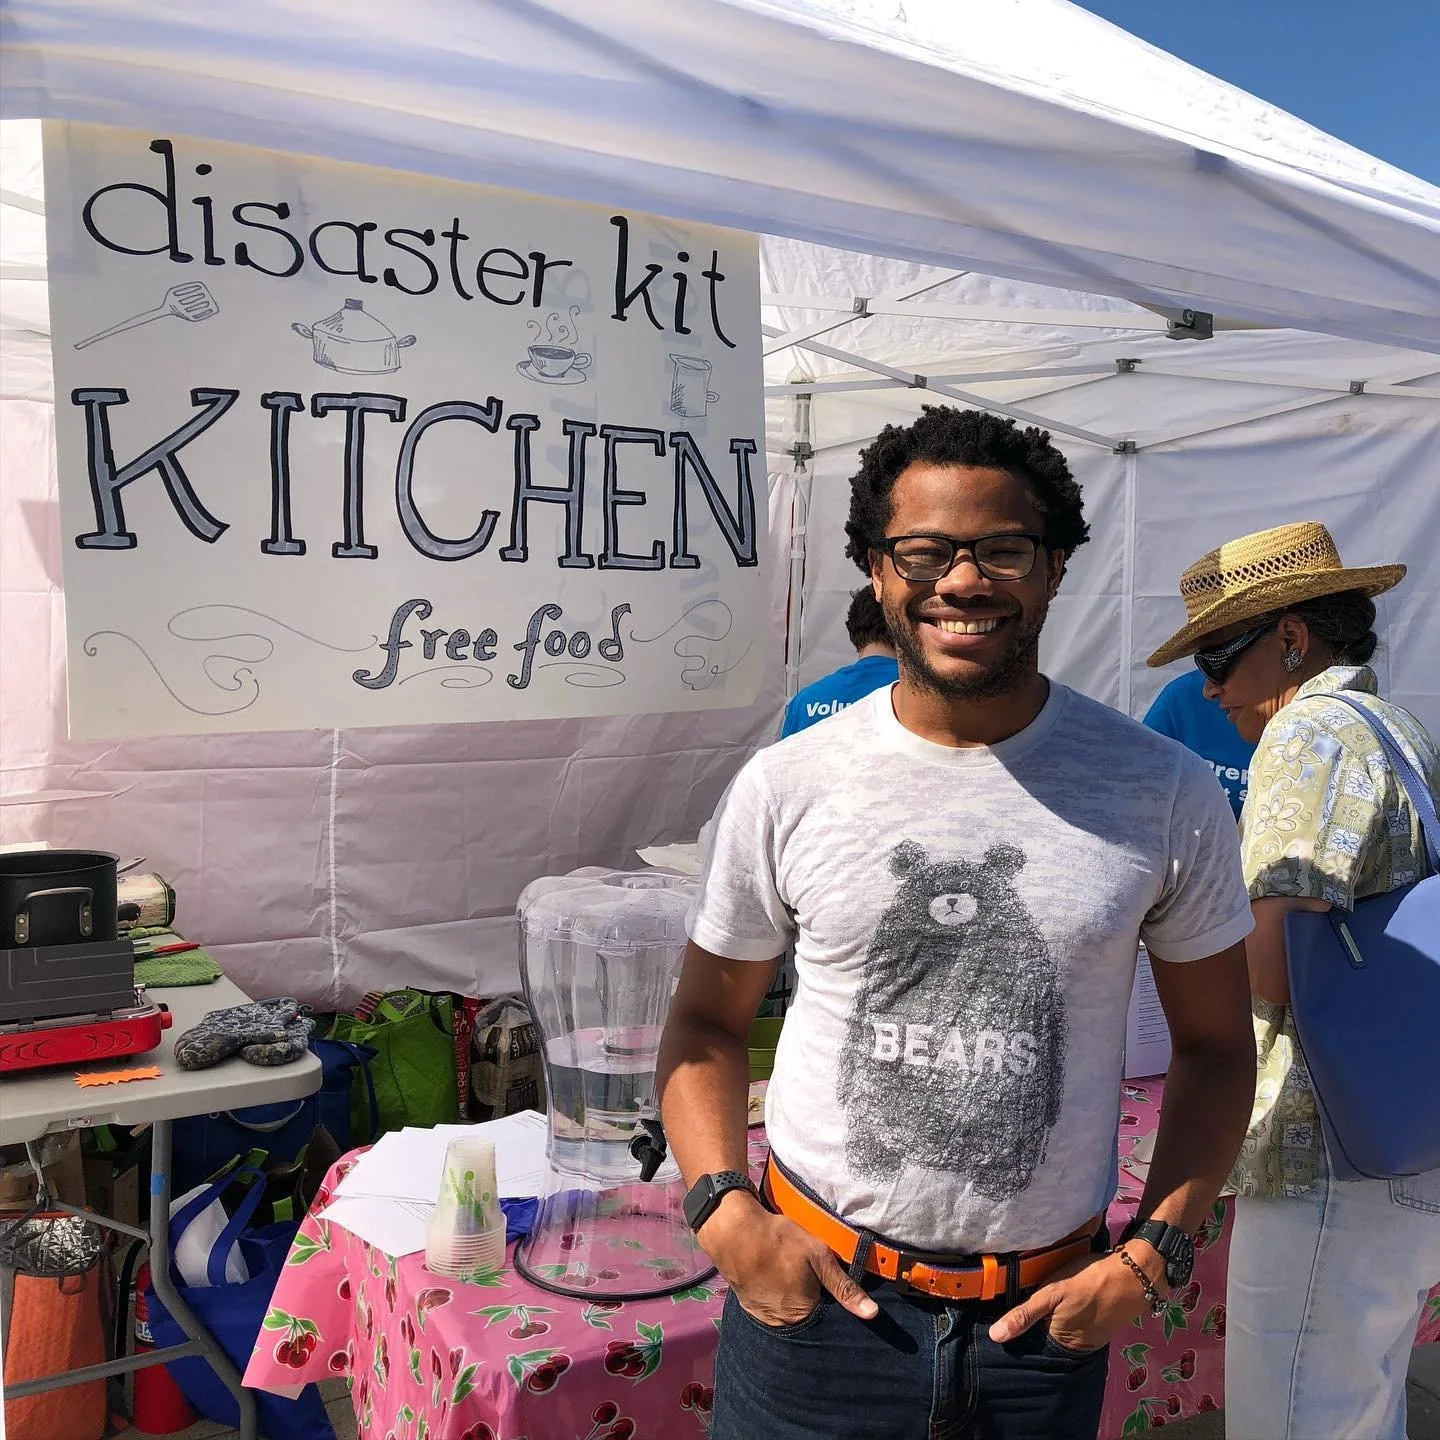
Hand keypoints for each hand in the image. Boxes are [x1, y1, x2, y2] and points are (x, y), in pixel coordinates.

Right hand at [699, 1190, 878, 1325]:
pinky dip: (778, 1302)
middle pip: (809, 1320)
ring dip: (795, 1305)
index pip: (828, 1320)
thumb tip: (872, 1314)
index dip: (833, 1306)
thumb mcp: (817, 1255)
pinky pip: (772, 1313)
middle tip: (811, 1281)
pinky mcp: (751, 1310)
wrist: (734, 1232)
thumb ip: (843, 1285)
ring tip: (794, 1281)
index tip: (832, 1291)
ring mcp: (765, 1319)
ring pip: (790, 1317)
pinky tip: (778, 1284)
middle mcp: (785, 1325)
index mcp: (804, 1314)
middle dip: (815, 1306)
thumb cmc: (779, 1240)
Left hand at [987, 1246, 1162, 1350]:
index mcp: (1060, 1342)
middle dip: (1035, 1318)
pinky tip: (1067, 1296)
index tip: (1005, 1304)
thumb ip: (1024, 1315)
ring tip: (1045, 1293)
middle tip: (1025, 1292)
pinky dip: (1068, 1311)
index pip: (1029, 1337)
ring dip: (1052, 1313)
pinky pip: (1075, 1321)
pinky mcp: (1099, 1325)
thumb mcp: (1052, 1293)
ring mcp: (1088, 1336)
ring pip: (1059, 1325)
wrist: (1133, 1276)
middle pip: (1044, 1332)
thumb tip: (994, 1337)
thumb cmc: (1089, 1282)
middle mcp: (1074, 1346)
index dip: (1018, 1321)